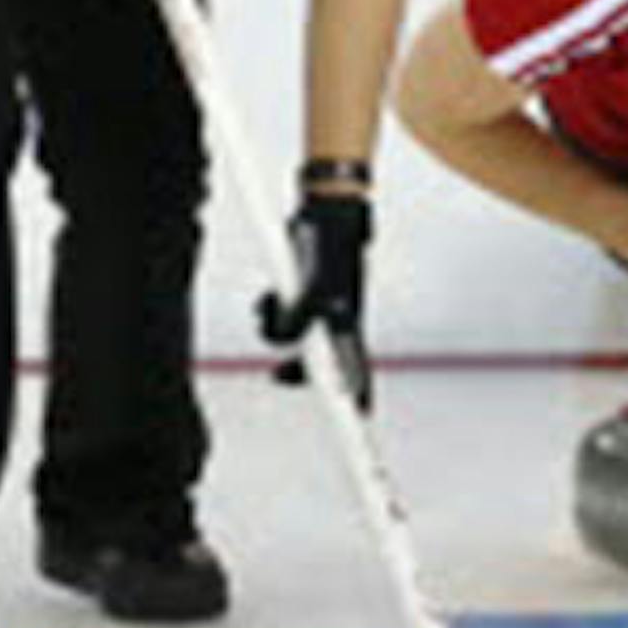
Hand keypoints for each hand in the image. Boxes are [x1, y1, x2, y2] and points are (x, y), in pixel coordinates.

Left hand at [256, 193, 372, 409]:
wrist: (321, 206)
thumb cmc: (331, 243)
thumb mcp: (316, 286)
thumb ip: (296, 320)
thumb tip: (282, 342)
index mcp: (349, 324)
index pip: (359, 373)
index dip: (359, 401)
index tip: (360, 422)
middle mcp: (337, 319)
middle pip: (317, 365)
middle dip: (293, 370)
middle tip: (277, 375)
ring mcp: (318, 307)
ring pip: (293, 339)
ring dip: (273, 330)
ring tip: (267, 309)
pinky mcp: (300, 291)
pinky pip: (280, 316)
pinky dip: (269, 311)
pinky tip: (266, 297)